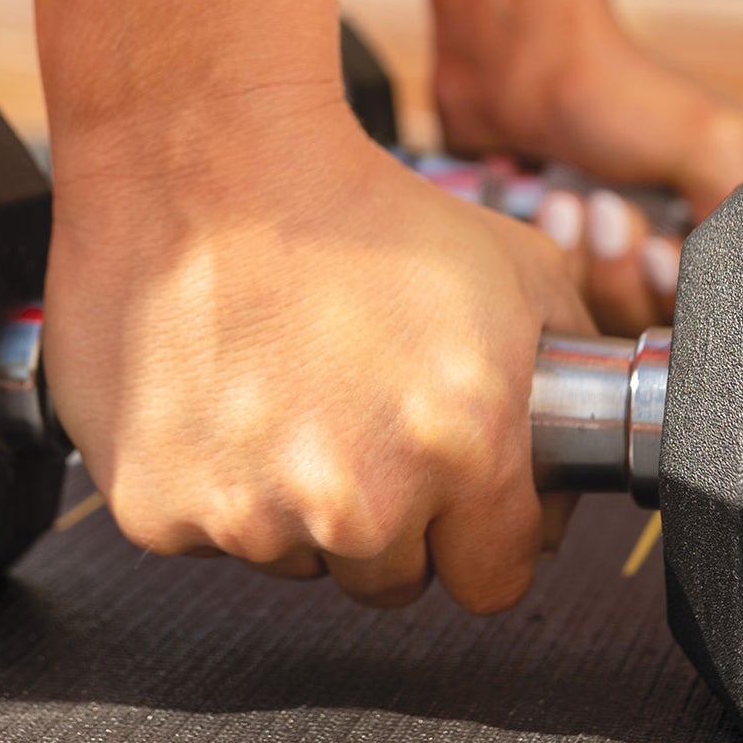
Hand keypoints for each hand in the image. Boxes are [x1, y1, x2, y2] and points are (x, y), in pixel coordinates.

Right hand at [43, 109, 593, 611]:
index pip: (495, 580)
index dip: (484, 532)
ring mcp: (251, 512)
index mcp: (461, 445)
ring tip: (288, 391)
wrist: (207, 162)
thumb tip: (582, 447)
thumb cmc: (355, 206)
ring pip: (297, 557)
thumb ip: (571, 373)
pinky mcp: (160, 505)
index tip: (460, 497)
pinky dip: (215, 482)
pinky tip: (225, 396)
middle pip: (392, 576)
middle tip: (362, 418)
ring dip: (300, 501)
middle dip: (391, 516)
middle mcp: (358, 497)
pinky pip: (207, 530)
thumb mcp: (519, 268)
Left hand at [436, 9, 742, 332]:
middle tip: (606, 209)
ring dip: (583, 260)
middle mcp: (672, 236)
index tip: (654, 251)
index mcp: (725, 212)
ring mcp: (613, 248)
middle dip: (623, 269)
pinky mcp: (560, 252)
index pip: (716, 304)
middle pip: (654, 318)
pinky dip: (552, 257)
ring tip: (570, 202)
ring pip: (601, 313)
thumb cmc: (612, 86)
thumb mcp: (713, 142)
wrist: (515, 59)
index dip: (678, 290)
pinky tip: (549, 209)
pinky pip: (556, 297)